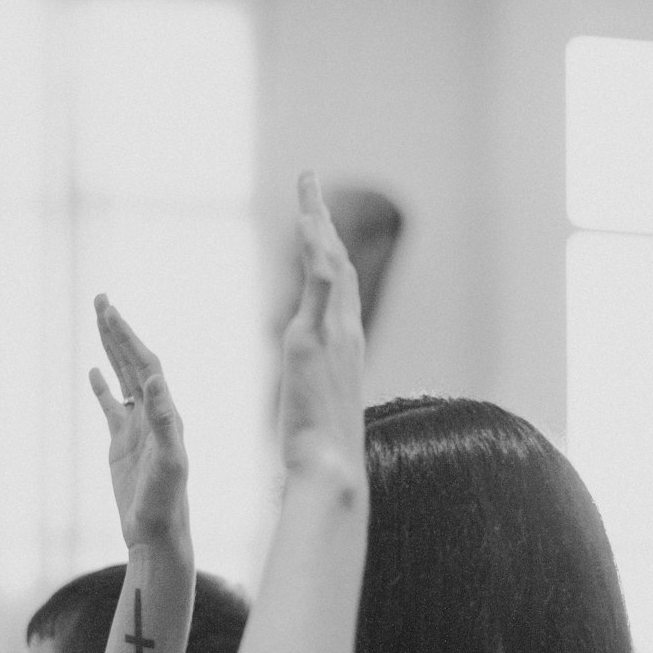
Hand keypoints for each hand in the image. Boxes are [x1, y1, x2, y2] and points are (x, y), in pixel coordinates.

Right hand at [90, 297, 191, 557]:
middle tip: (101, 299)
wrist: (157, 532)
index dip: (128, 337)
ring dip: (111, 349)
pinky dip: (103, 387)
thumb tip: (155, 382)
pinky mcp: (123, 443)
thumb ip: (164, 423)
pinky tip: (94, 371)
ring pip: (122, 378)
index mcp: (166, 413)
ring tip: (99, 320)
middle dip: (118, 331)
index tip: (111, 312)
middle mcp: (154, 414)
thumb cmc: (166, 502)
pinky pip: (111, 407)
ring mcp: (137, 427)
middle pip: (134, 362)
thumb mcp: (169, 462)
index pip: (146, 365)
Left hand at [278, 172, 366, 483]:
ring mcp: (333, 333)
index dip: (330, 253)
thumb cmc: (323, 451)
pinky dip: (316, 249)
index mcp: (345, 348)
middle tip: (312, 187)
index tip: (319, 226)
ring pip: (331, 263)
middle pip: (338, 264)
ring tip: (308, 186)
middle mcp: (346, 333)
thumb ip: (314, 390)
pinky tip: (309, 221)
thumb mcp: (317, 408)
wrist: (330, 467)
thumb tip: (306, 395)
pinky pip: (320, 282)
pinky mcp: (314, 338)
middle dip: (325, 223)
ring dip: (319, 221)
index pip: (339, 288)